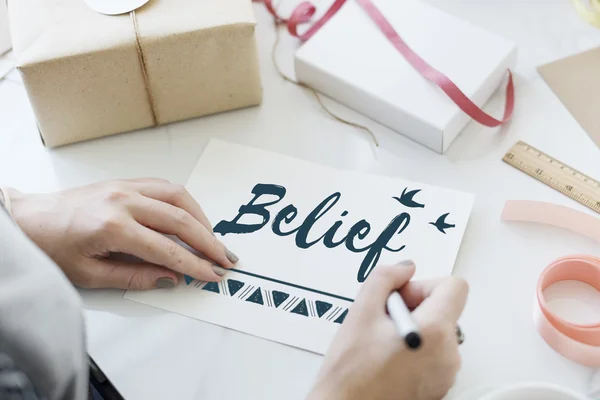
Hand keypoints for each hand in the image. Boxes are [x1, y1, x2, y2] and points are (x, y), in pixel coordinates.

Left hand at [6, 179, 237, 289]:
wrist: (29, 220)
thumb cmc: (52, 247)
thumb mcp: (90, 274)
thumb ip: (134, 276)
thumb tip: (170, 277)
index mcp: (112, 227)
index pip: (166, 249)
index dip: (194, 264)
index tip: (211, 274)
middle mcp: (123, 201)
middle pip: (180, 220)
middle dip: (208, 241)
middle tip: (224, 258)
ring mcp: (125, 187)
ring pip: (178, 197)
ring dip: (201, 218)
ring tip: (213, 239)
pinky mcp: (125, 181)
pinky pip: (165, 187)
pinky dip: (184, 202)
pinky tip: (192, 217)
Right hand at [308, 262, 467, 399]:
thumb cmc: (350, 373)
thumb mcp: (360, 312)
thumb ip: (384, 278)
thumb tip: (404, 269)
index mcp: (435, 332)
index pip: (454, 286)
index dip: (424, 284)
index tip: (401, 296)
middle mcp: (448, 355)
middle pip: (444, 310)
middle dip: (414, 306)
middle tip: (382, 320)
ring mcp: (445, 375)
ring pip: (438, 332)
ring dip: (413, 328)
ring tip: (381, 342)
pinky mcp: (438, 388)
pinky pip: (434, 355)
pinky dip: (415, 349)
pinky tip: (387, 358)